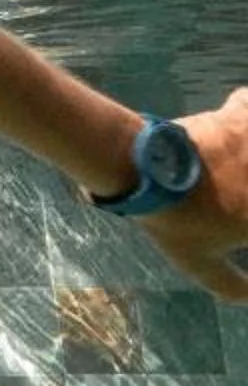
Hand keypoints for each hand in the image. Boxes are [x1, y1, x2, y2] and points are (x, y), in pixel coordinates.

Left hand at [150, 88, 247, 303]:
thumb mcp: (200, 264)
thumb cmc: (176, 221)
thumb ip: (230, 284)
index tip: (241, 218)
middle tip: (235, 190)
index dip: (247, 220)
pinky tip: (237, 114)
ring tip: (235, 158)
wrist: (146, 172)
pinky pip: (245, 102)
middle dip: (244, 183)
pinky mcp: (237, 117)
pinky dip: (242, 108)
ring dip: (244, 149)